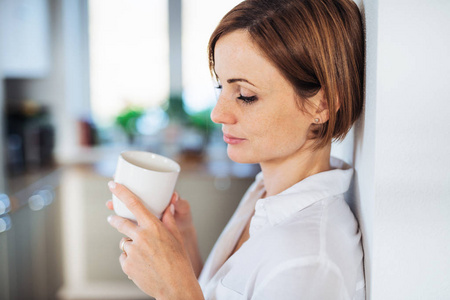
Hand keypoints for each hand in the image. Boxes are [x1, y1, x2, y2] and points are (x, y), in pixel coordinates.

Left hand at [107, 181, 203, 299]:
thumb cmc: (179, 260)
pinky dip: (130, 259)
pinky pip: (124, 257)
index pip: (134, 204)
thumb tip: (168, 206)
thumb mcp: (176, 237)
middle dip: (115, 219)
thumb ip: (168, 220)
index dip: (121, 192)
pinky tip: (143, 265)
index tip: (112, 184)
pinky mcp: (127, 265)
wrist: (175, 286)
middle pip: (121, 222)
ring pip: (124, 242)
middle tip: (112, 218)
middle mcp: (141, 237)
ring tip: (145, 255)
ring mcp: (132, 252)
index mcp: (153, 227)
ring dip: (130, 245)